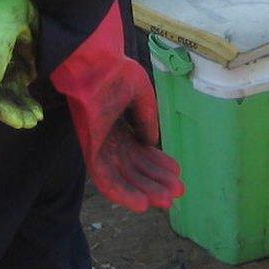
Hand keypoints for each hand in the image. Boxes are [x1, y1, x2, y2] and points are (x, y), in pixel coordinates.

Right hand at [0, 0, 43, 129]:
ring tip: (33, 121)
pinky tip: (37, 114)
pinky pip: (17, 91)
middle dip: (3, 109)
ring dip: (16, 110)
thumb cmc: (8, 3)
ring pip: (3, 96)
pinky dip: (26, 103)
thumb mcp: (0, 24)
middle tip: (22, 122)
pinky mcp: (13, 70)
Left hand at [49, 3, 184, 211]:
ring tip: (166, 203)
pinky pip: (105, 179)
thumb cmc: (114, 72)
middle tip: (178, 193)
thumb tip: (151, 144)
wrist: (90, 64)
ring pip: (123, 177)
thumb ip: (147, 119)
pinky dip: (123, 194)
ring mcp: (99, 145)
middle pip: (134, 167)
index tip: (177, 174)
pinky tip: (142, 205)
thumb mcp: (141, 94)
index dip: (159, 164)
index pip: (140, 151)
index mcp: (120, 124)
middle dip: (156, 181)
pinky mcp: (89, 151)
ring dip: (144, 191)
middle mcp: (109, 138)